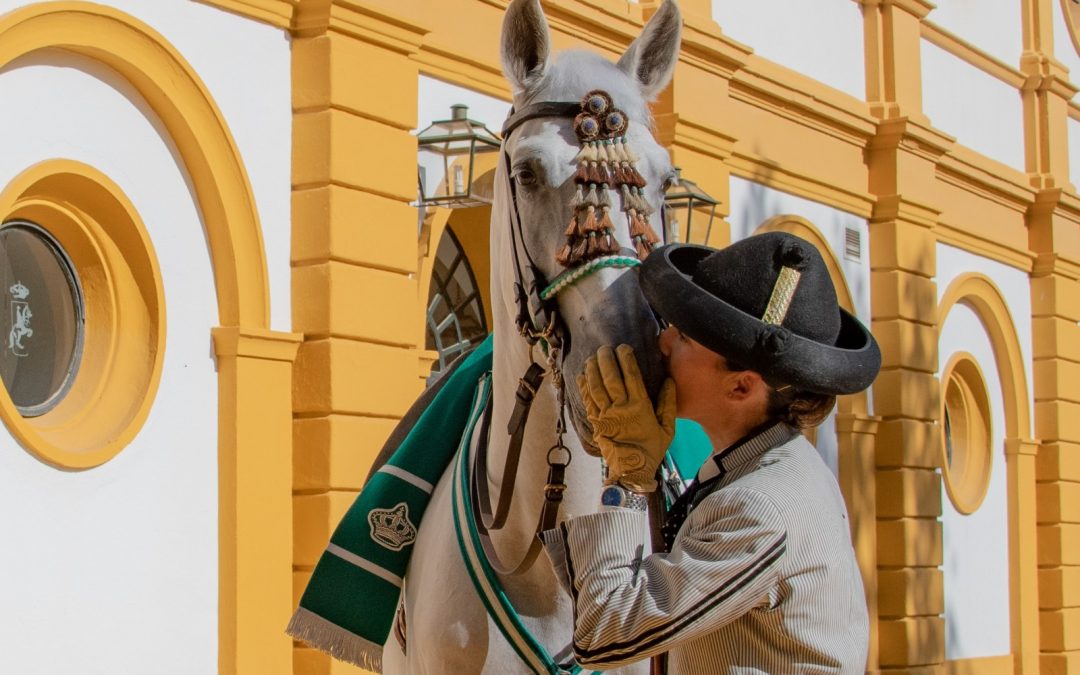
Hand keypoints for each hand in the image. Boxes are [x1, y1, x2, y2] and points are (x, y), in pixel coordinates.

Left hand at [577, 344, 675, 492]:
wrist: (632, 472)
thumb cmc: (651, 450)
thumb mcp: (668, 429)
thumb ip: (669, 404)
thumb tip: (669, 381)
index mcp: (639, 407)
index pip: (631, 376)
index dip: (626, 359)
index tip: (623, 347)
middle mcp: (620, 408)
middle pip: (610, 377)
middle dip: (606, 359)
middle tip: (604, 348)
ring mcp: (605, 415)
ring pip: (595, 386)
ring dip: (592, 369)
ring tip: (592, 357)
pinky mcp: (595, 423)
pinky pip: (587, 400)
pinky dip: (583, 386)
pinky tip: (582, 375)